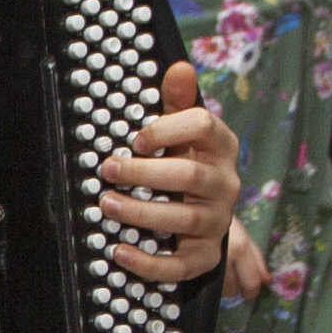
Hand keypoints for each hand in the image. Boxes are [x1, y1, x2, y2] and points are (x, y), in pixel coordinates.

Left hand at [97, 61, 241, 286]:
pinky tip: (120, 251)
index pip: (204, 126)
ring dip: (140, 212)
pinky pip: (179, 265)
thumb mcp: (184, 132)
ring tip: (106, 204)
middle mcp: (224, 184)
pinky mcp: (204, 257)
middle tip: (109, 169)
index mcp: (221, 147)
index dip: (168, 129)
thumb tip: (179, 67)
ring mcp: (217, 222)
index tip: (136, 137)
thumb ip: (179, 101)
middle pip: (189, 175)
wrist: (206, 213)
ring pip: (182, 218)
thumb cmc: (187, 162)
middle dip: (144, 172)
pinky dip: (148, 262)